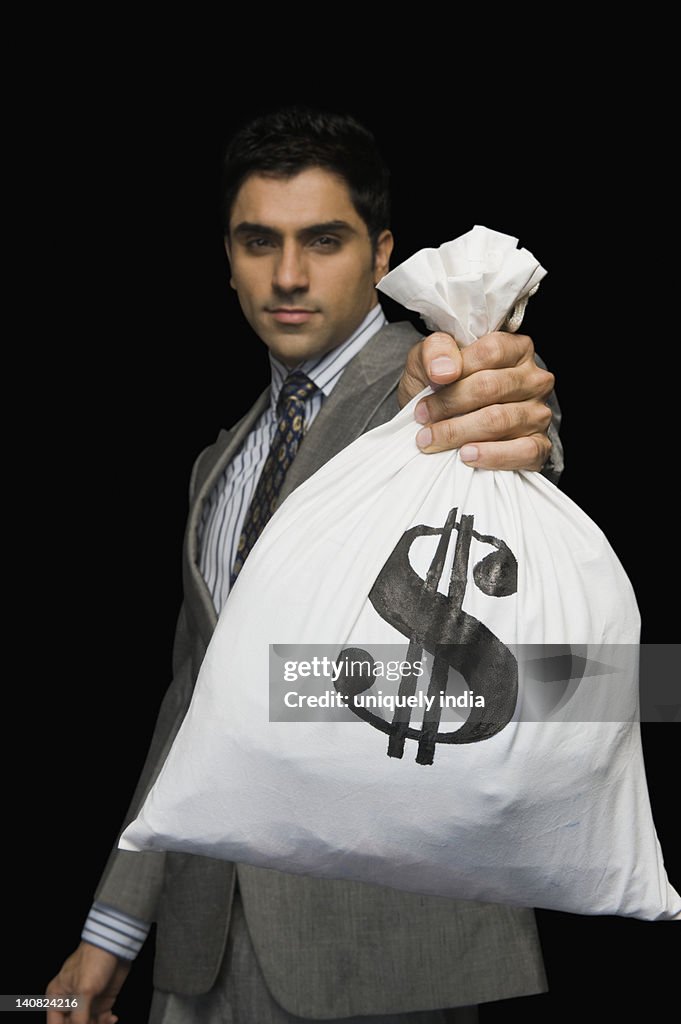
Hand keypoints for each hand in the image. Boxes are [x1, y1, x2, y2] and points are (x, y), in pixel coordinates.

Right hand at [45, 942, 130, 1023]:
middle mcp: (70, 1002)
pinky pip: (101, 1020)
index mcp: (57, 997)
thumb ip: (80, 1016)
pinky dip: (106, 1023)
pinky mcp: (101, 1001)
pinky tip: (111, 1019)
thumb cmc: (93, 959)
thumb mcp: (84, 990)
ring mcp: (86, 1002)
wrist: (116, 945)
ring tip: (104, 1023)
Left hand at [398, 331, 554, 469]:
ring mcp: (540, 413)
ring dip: (460, 433)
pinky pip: (523, 451)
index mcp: (516, 349)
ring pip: (501, 420)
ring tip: (432, 439)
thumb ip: (435, 351)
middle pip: (492, 387)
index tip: (428, 388)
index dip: (456, 371)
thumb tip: (444, 370)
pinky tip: (466, 455)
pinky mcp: (540, 446)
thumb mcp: (431, 358)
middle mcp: (534, 379)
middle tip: (423, 419)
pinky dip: (492, 456)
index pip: (490, 352)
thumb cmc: (443, 386)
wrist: (441, 424)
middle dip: (450, 405)